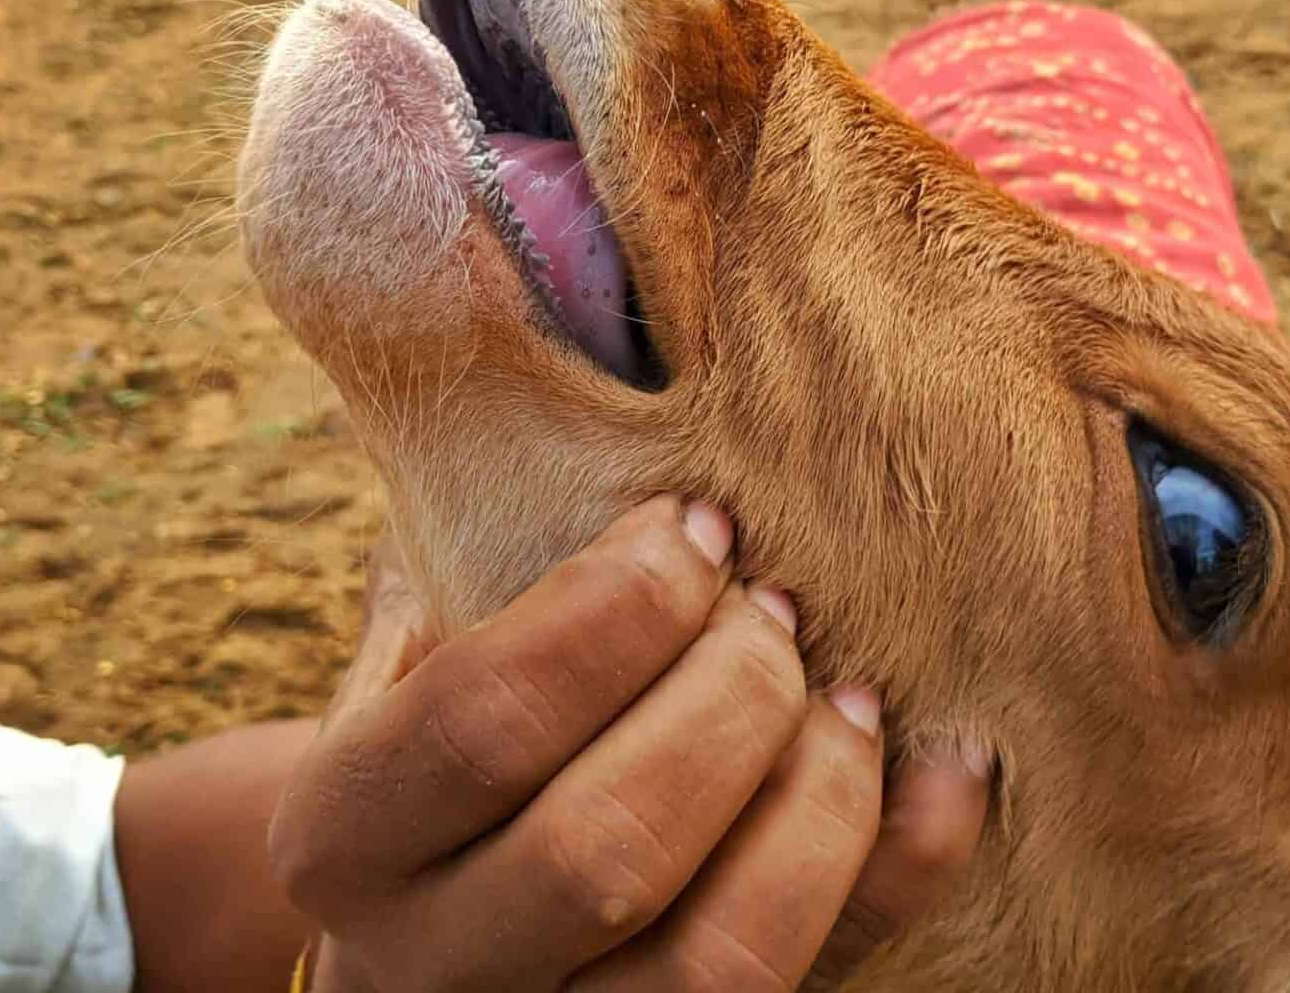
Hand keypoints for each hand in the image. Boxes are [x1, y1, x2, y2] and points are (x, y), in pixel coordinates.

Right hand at [267, 496, 990, 990]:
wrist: (421, 949)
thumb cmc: (438, 766)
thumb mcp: (400, 667)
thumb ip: (459, 562)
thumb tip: (546, 359)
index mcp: (344, 839)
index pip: (481, 721)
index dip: (611, 609)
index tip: (696, 526)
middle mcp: (437, 964)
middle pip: (604, 847)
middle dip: (724, 697)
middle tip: (775, 608)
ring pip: (718, 959)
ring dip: (816, 797)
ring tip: (849, 689)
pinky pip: (826, 979)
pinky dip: (905, 869)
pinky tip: (945, 767)